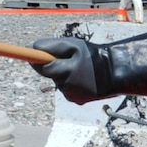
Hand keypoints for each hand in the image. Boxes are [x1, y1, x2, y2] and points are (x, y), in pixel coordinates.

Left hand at [30, 33, 146, 104]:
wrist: (117, 74)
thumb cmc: (95, 56)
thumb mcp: (76, 46)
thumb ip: (54, 46)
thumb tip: (34, 47)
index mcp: (67, 71)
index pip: (44, 68)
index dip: (37, 61)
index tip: (29, 56)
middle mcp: (67, 86)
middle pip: (50, 75)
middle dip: (54, 66)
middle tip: (67, 58)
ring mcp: (72, 95)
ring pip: (59, 82)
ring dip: (64, 74)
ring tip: (81, 69)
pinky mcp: (76, 100)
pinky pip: (66, 88)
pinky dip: (71, 82)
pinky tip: (83, 79)